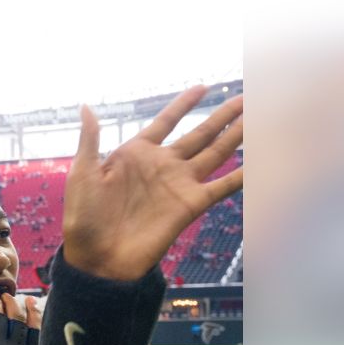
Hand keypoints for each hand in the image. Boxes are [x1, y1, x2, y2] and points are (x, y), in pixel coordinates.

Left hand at [62, 87, 242, 280]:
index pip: (165, 121)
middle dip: (223, 115)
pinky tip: (260, 159)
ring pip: (216, 152)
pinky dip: (243, 173)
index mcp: (135, 153)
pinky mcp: (191, 205)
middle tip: (246, 97)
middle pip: (200, 133)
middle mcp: (162, 165)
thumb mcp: (83, 173)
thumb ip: (90, 139)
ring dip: (238, 135)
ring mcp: (179, 184)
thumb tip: (85, 106)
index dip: (184, 104)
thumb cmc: (84, 218)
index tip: (203, 86)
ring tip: (259, 115)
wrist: (98, 257)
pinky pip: (223, 185)